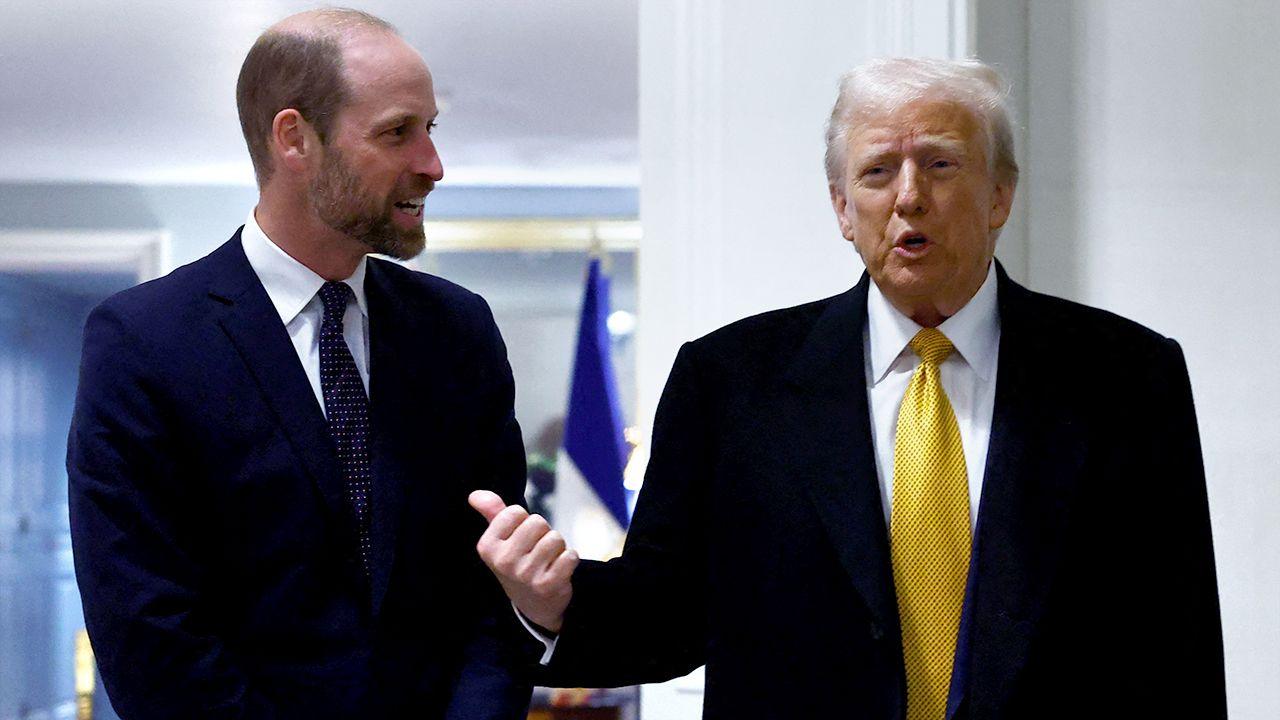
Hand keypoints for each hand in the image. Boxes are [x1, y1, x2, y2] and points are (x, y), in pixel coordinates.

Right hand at [469, 490, 578, 632]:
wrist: (532, 604)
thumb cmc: (518, 561)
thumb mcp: (501, 539)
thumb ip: (491, 513)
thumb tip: (475, 495)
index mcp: (487, 547)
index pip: (515, 512)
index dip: (524, 521)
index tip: (520, 538)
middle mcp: (503, 561)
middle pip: (537, 522)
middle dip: (543, 533)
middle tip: (536, 551)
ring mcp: (525, 575)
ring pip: (555, 538)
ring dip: (557, 547)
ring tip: (547, 561)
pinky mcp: (548, 585)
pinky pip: (569, 556)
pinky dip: (570, 559)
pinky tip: (559, 570)